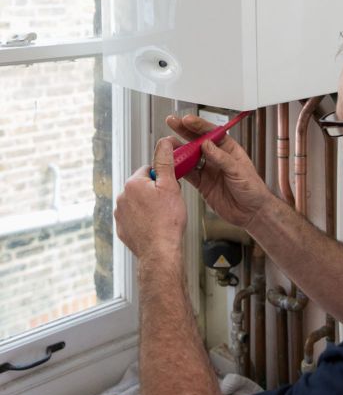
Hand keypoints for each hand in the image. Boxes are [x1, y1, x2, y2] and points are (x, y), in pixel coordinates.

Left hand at [114, 137, 186, 258]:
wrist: (160, 252)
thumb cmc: (167, 221)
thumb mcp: (171, 185)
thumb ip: (165, 161)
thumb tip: (164, 142)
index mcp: (133, 183)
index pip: (148, 170)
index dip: (161, 178)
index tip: (169, 188)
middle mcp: (122, 197)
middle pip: (142, 186)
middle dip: (154, 192)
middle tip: (167, 203)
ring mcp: (120, 214)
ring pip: (137, 202)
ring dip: (148, 205)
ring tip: (161, 216)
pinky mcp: (122, 228)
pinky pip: (133, 217)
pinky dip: (142, 219)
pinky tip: (153, 225)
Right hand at [166, 115, 271, 228]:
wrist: (251, 212)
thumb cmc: (253, 189)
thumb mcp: (239, 171)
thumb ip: (222, 158)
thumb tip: (207, 145)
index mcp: (229, 149)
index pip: (212, 133)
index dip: (199, 125)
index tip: (187, 120)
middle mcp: (217, 157)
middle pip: (198, 141)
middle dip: (184, 131)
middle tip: (172, 122)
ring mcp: (209, 170)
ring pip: (190, 157)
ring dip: (179, 150)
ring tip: (167, 144)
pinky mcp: (203, 184)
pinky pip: (189, 174)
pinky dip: (179, 169)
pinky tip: (172, 164)